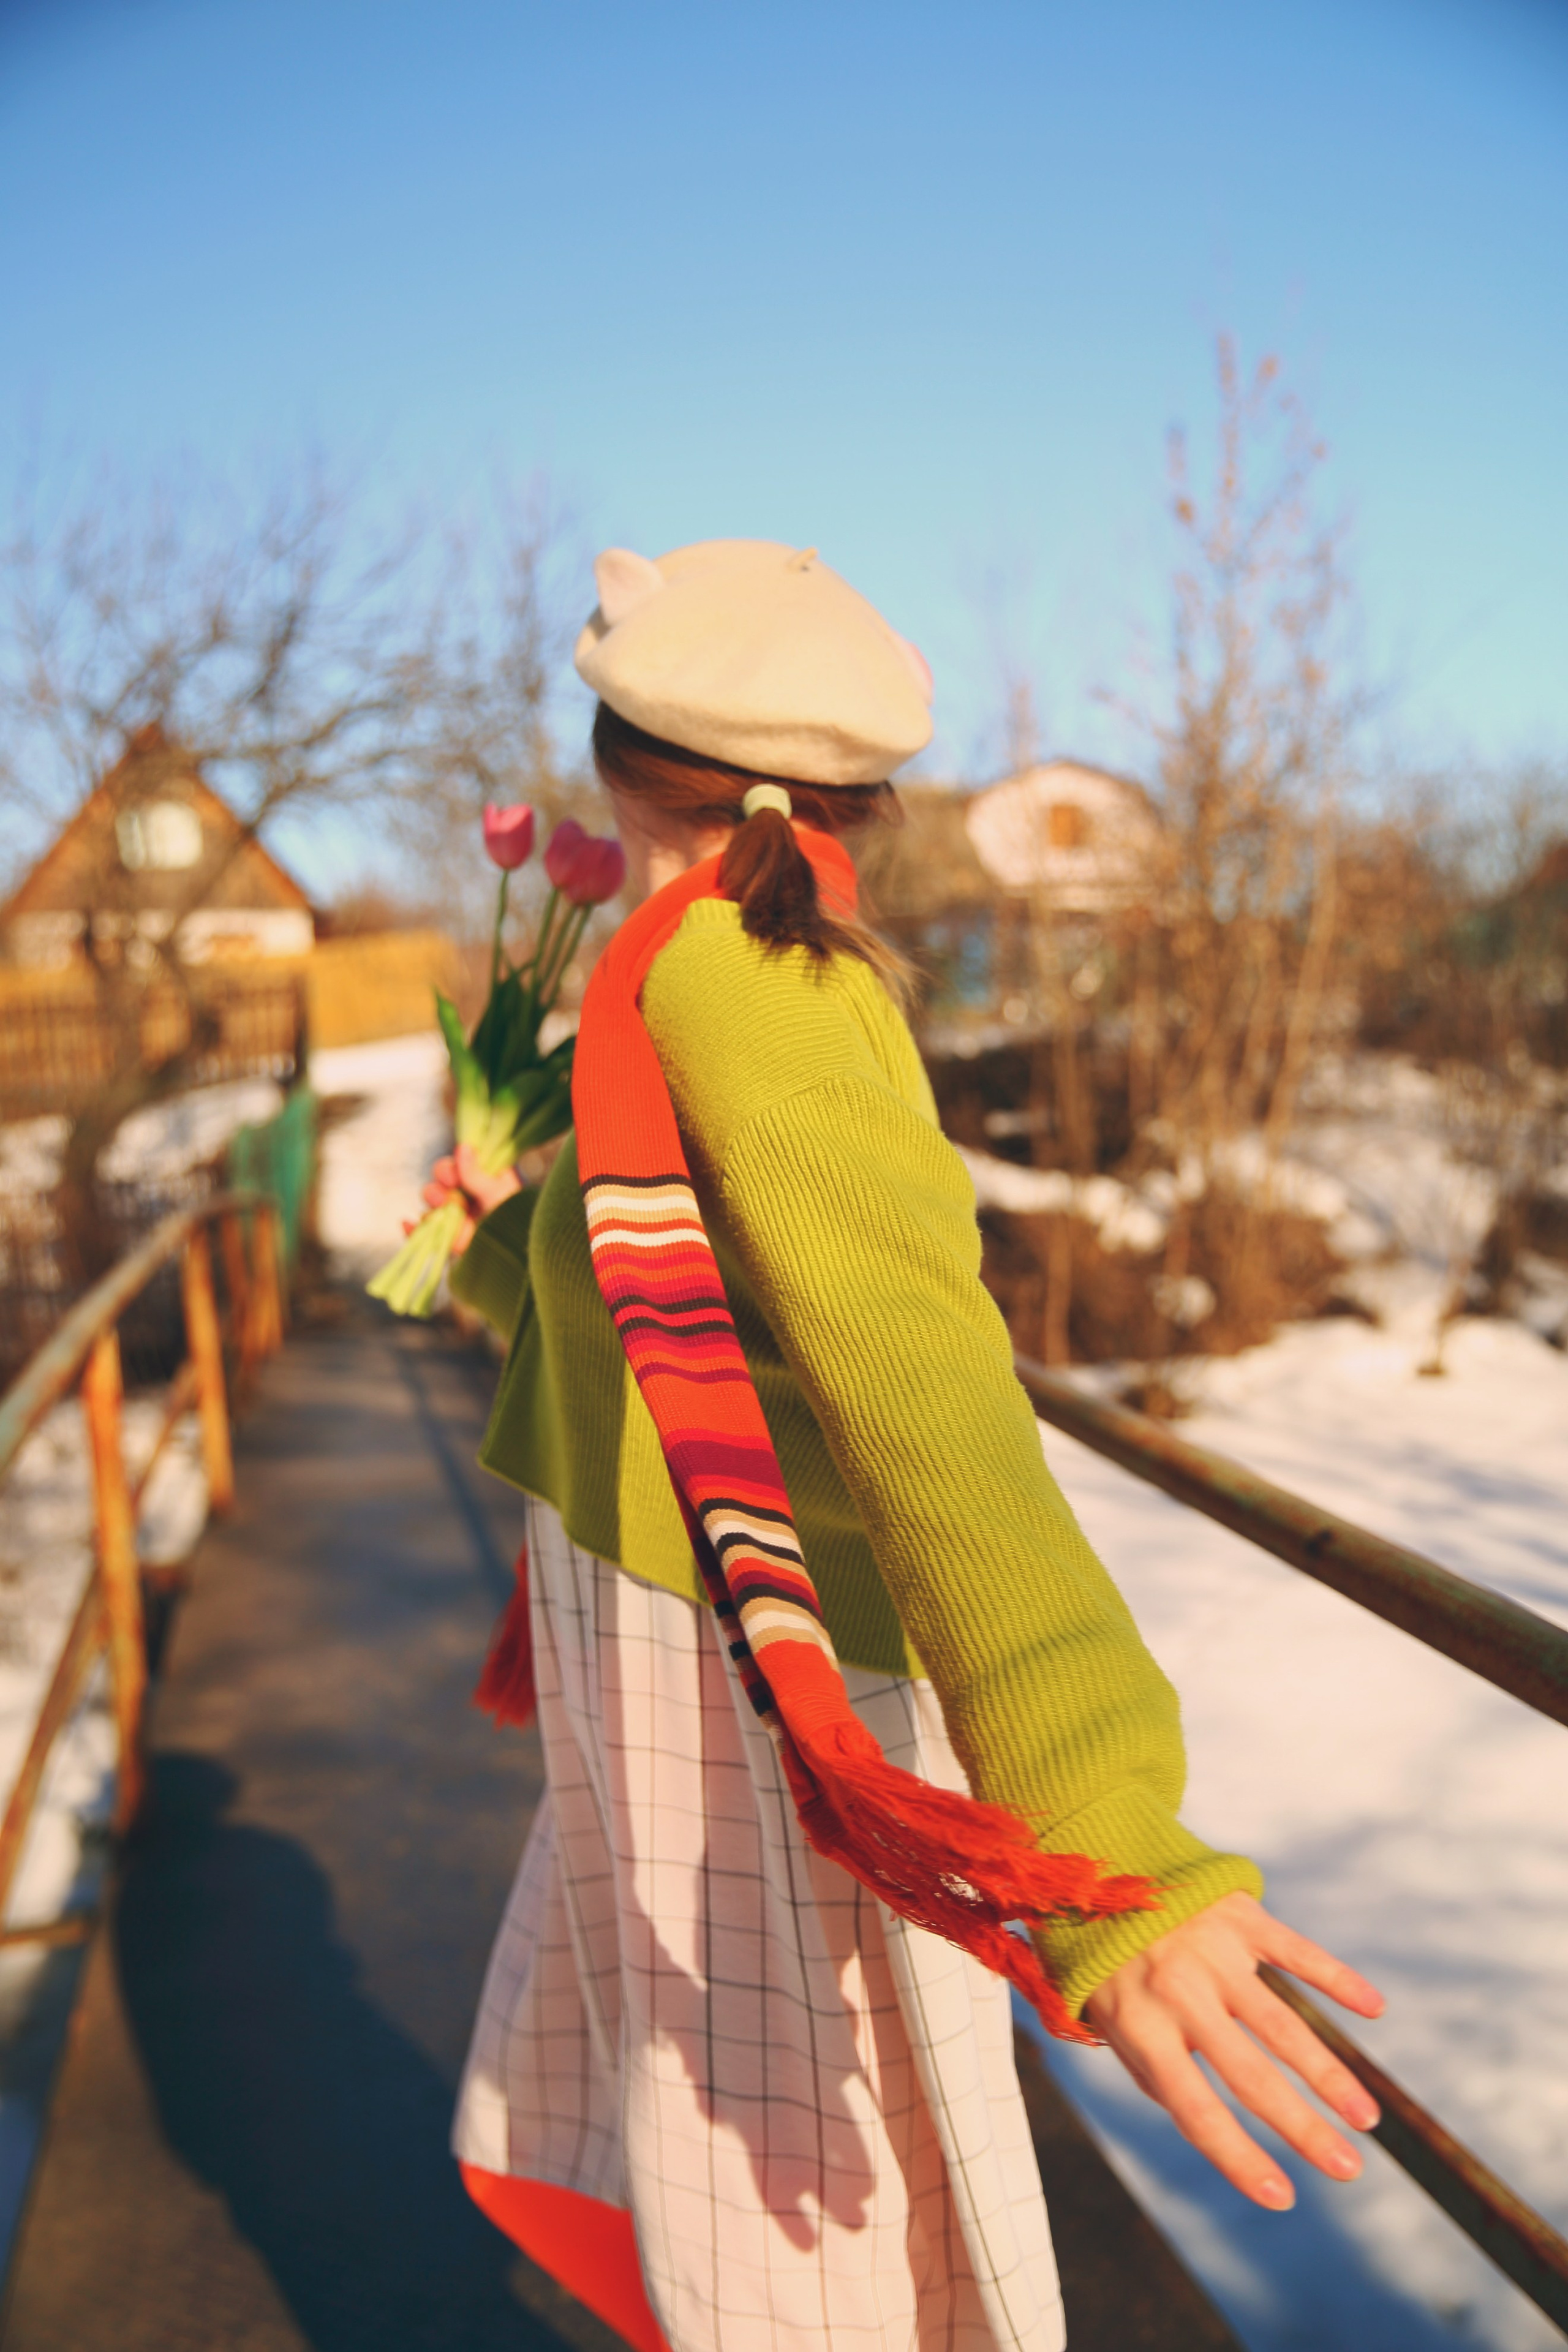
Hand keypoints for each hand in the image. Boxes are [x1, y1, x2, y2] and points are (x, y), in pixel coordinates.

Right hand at [412, 1143, 522, 1253]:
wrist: (515, 1258)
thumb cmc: (513, 1222)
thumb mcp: (498, 1194)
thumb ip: (476, 1174)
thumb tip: (463, 1147)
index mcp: (486, 1183)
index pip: (459, 1167)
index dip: (451, 1169)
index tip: (452, 1176)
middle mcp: (471, 1200)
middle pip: (441, 1185)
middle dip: (438, 1187)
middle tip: (445, 1196)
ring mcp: (459, 1221)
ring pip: (433, 1207)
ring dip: (432, 1206)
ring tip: (439, 1210)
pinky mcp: (450, 1242)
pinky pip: (426, 1233)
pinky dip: (414, 1229)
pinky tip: (407, 1224)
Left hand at [1083, 1891, 1383, 2210]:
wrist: (1098, 1862)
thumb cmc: (1105, 1960)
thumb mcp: (1108, 2021)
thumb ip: (1154, 2070)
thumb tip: (1209, 2126)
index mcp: (1141, 2026)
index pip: (1195, 2109)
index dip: (1239, 2157)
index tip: (1283, 2198)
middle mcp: (1178, 1992)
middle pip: (1251, 2075)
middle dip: (1303, 2128)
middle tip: (1347, 2168)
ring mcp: (1212, 1951)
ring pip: (1282, 2024)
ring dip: (1329, 2075)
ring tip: (1366, 2118)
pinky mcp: (1239, 1915)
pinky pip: (1296, 1951)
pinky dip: (1337, 1979)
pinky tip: (1373, 2007)